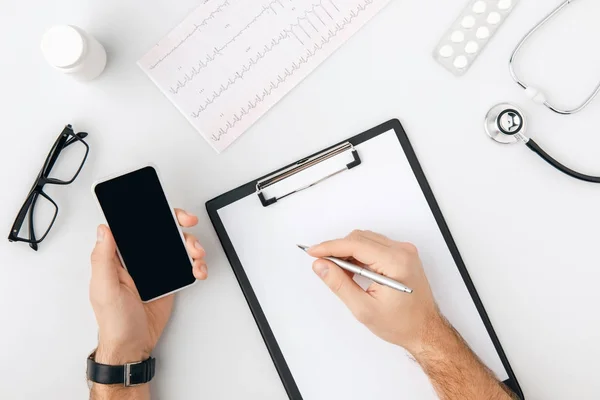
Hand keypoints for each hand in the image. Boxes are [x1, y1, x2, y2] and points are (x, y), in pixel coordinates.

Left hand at [89, 209, 207, 364]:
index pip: (135, 226)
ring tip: (196, 255)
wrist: (133, 345)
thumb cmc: (114, 321)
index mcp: (119, 256)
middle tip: (189, 223)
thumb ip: (103, 258)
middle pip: (162, 231)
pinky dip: (196, 265)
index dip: (152, 214)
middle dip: (179, 224)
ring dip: (192, 245)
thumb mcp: (104, 288)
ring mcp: (156, 268)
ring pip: (178, 246)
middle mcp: (138, 259)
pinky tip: (197, 270)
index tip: (166, 211)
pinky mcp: (169, 279)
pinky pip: (186, 265)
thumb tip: (104, 230)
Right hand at [308, 230, 442, 353]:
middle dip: (337, 249)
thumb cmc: (400, 324)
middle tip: (322, 264)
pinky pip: (374, 245)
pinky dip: (359, 254)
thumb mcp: (363, 308)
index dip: (330, 247)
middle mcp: (402, 251)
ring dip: (348, 251)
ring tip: (336, 270)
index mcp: (395, 262)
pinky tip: (351, 269)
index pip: (355, 244)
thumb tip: (320, 265)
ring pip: (366, 239)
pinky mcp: (403, 255)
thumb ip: (339, 284)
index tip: (312, 252)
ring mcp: (404, 251)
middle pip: (360, 238)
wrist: (425, 331)